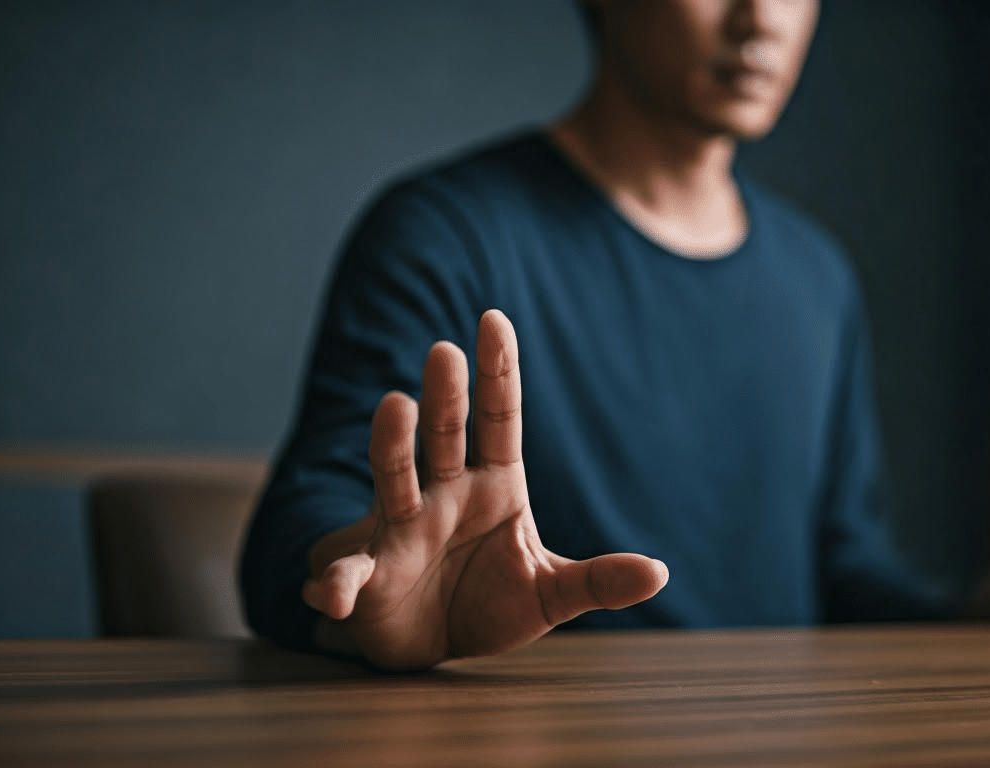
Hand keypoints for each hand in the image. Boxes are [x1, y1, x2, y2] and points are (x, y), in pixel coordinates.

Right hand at [302, 309, 668, 668]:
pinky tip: (330, 593)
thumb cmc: (489, 601)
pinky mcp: (369, 578)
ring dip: (392, 444)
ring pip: (393, 478)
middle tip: (446, 351)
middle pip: (445, 435)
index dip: (498, 373)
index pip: (498, 419)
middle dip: (446, 395)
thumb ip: (598, 581)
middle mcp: (443, 494)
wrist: (430, 643)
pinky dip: (338, 583)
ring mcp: (402, 530)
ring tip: (394, 406)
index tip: (495, 319)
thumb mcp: (551, 593)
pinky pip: (350, 576)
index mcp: (494, 485)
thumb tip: (659, 573)